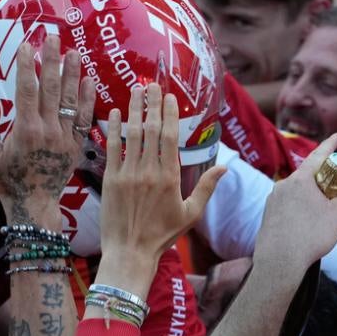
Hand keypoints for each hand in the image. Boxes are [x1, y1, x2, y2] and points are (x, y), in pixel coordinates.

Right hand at [0, 35, 95, 230]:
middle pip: (50, 88)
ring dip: (72, 74)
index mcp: (25, 130)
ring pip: (70, 100)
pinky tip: (89, 81)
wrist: (33, 205)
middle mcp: (47, 129)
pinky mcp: (76, 145)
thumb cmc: (8, 181)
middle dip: (52, 60)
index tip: (28, 44)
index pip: (27, 90)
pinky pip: (84, 119)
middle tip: (54, 36)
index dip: (27, 66)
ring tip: (74, 52)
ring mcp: (64, 137)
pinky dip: (88, 100)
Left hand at [97, 85, 226, 297]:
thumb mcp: (191, 214)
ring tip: (135, 89)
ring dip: (133, 109)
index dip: (169, 113)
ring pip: (132, 134)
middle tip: (152, 83)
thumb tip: (226, 167)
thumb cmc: (162, 236)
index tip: (169, 96)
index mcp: (170, 177)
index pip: (170, 137)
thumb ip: (207, 187)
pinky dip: (112, 128)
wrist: (130, 253)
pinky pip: (112, 148)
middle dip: (152, 104)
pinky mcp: (110, 179)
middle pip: (151, 129)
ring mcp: (128, 174)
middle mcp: (149, 171)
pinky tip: (113, 112)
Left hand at [253, 134, 336, 274]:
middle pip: (308, 176)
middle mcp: (283, 185)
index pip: (318, 155)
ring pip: (297, 193)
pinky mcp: (268, 213)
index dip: (330, 145)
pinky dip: (300, 211)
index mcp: (301, 179)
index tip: (336, 136)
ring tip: (321, 220)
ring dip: (311, 199)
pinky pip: (288, 206)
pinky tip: (306, 228)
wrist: (280, 261)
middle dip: (323, 182)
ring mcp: (273, 199)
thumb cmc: (310, 237)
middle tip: (335, 194)